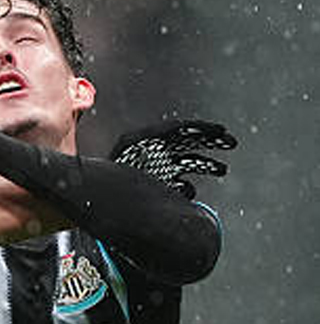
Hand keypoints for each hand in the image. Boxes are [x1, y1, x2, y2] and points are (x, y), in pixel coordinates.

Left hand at [109, 119, 236, 198]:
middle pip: (186, 142)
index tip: (221, 130)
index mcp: (141, 140)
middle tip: (232, 142)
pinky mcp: (154, 184)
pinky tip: (189, 191)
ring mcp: (153, 167)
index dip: (200, 128)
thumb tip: (162, 141)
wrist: (91, 194)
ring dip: (206, 164)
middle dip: (209, 141)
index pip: (176, 129)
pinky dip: (186, 187)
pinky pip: (177, 183)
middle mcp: (149, 151)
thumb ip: (146, 139)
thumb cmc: (105, 173)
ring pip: (185, 163)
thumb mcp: (125, 151)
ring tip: (222, 170)